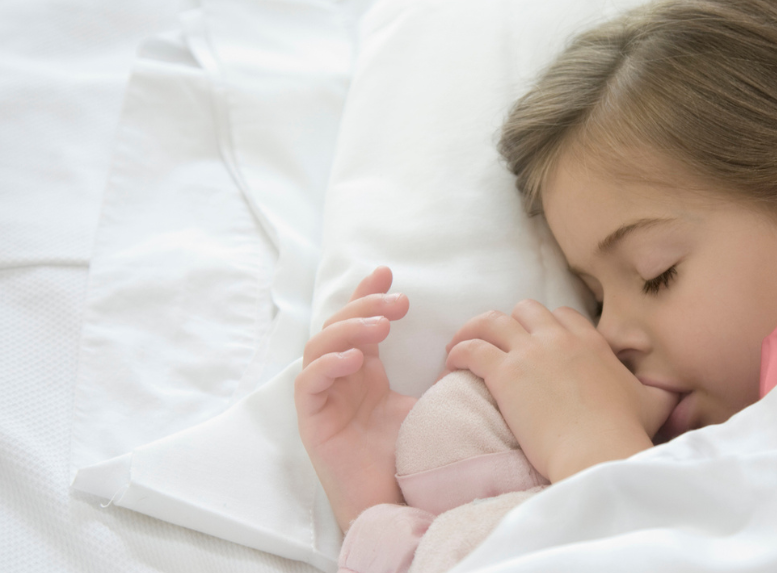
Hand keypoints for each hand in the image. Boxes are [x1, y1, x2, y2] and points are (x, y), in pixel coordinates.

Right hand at [294, 266, 415, 530]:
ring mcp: (324, 399)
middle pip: (338, 327)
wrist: (396, 505)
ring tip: (380, 328)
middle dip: (365, 307)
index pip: (360, 322)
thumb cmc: (411, 457)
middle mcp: (341, 380)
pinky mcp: (312, 423)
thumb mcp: (430, 405)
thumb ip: (439, 377)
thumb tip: (468, 346)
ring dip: (348, 330)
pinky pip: (307, 384)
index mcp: (365, 372)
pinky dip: (327, 366)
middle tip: (398, 304)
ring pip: (319, 347)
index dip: (368, 294)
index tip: (387, 272)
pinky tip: (354, 360)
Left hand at [444, 300, 676, 482]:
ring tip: (460, 345)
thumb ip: (662, 391)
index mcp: (592, 342)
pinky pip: (473, 349)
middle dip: (508, 321)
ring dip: (474, 330)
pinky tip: (452, 364)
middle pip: (525, 309)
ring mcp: (531, 353)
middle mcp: (560, 339)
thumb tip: (679, 393)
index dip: (545, 324)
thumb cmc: (625, 434)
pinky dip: (459, 352)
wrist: (598, 452)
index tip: (534, 339)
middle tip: (495, 341)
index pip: (562, 315)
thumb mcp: (654, 404)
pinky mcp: (506, 375)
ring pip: (492, 321)